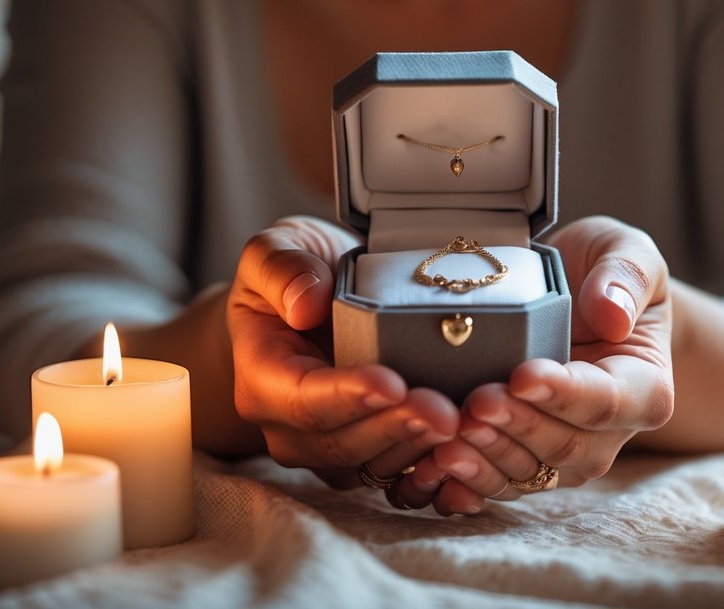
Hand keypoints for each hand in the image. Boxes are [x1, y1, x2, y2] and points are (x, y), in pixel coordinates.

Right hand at [228, 215, 459, 489]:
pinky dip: (426, 467)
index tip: (393, 383)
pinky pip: (392, 476)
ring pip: (368, 466)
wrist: (311, 297)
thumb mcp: (276, 247)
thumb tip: (305, 305)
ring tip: (460, 424)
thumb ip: (281, 267)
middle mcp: (286, 424)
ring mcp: (323, 447)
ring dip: (415, 450)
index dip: (347, 395)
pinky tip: (462, 447)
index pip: (301, 398)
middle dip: (394, 429)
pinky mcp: (361, 456)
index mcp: (261, 375)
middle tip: (446, 412)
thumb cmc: (293, 272)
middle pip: (338, 442)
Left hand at [394, 216, 673, 513]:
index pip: (606, 401)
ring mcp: (566, 452)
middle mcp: (610, 432)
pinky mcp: (526, 459)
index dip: (563, 394)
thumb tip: (612, 314)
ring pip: (531, 474)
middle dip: (517, 427)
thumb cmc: (603, 272)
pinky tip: (434, 468)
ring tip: (448, 439)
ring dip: (487, 460)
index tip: (521, 376)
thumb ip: (625, 274)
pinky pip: (500, 482)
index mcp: (643, 386)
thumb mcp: (624, 250)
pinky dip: (467, 481)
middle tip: (475, 402)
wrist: (577, 297)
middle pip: (566, 446)